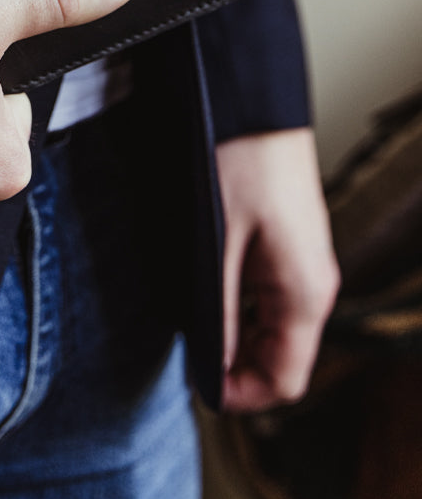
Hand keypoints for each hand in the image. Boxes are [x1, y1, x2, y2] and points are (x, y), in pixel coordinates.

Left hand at [217, 127, 340, 411]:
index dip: (241, 396)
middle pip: (281, 358)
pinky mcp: (288, 244)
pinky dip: (239, 308)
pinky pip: (268, 297)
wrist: (253, 102)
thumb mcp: (218, 244)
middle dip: (236, 368)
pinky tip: (205, 294)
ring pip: (273, 328)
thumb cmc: (239, 163)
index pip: (284, 380)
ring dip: (235, 337)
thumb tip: (212, 368)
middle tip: (184, 358)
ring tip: (189, 327)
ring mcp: (303, 264)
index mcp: (304, 294)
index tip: (196, 388)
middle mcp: (313, 285)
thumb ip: (218, 311)